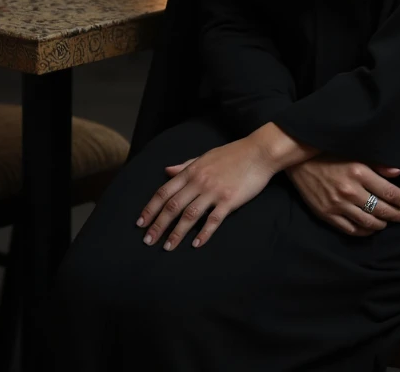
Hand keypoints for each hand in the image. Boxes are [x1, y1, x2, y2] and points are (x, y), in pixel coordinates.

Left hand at [136, 136, 276, 250]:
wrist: (259, 152)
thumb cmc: (232, 154)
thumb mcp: (205, 156)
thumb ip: (185, 166)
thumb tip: (166, 171)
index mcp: (191, 171)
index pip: (164, 192)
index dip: (150, 208)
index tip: (140, 223)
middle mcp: (199, 181)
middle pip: (173, 206)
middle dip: (158, 225)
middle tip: (148, 241)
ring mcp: (214, 191)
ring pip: (189, 216)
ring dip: (176, 233)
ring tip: (167, 247)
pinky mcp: (229, 200)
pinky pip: (213, 220)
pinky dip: (203, 233)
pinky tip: (195, 244)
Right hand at [285, 157, 399, 235]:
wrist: (297, 161)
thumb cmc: (327, 152)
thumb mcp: (353, 151)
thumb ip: (376, 163)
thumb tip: (397, 173)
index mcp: (359, 172)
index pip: (390, 193)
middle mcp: (350, 191)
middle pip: (382, 210)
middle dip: (398, 215)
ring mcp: (338, 205)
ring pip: (368, 223)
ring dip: (383, 224)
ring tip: (390, 221)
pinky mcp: (327, 214)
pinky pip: (351, 230)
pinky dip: (365, 232)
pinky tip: (371, 228)